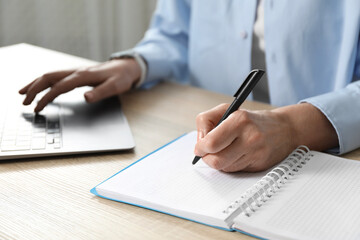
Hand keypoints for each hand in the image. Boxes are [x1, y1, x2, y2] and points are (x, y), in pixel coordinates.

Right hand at [19, 59, 140, 111]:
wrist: (126, 67)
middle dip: (34, 88)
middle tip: (24, 101)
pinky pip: (56, 76)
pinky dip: (44, 82)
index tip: (38, 107)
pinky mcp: (77, 74)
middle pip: (48, 77)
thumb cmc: (121, 77)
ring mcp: (76, 72)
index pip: (59, 86)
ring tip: (24, 94)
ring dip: (36, 84)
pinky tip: (41, 88)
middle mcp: (76, 72)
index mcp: (83, 76)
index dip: (46, 97)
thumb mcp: (115, 87)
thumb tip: (86, 97)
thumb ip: (100, 92)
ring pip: (50, 75)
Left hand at [194, 103, 337, 171]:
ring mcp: (256, 153)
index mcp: (239, 120)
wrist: (285, 129)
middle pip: (216, 160)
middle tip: (206, 152)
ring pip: (224, 168)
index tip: (199, 147)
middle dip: (207, 158)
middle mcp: (249, 137)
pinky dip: (229, 165)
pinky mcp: (259, 166)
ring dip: (218, 162)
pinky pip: (234, 171)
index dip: (200, 147)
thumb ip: (207, 121)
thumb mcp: (228, 110)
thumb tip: (199, 143)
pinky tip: (235, 155)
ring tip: (223, 150)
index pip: (211, 142)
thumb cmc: (252, 120)